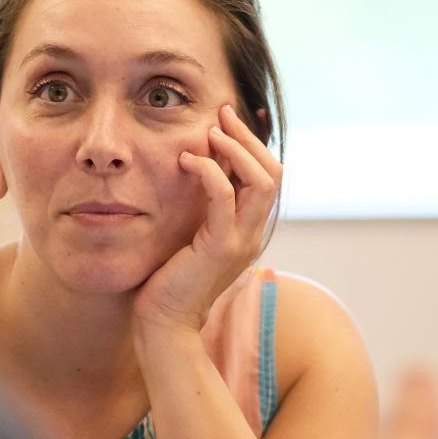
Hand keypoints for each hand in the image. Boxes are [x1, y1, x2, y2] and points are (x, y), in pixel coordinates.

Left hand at [134, 105, 280, 332]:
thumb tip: (193, 169)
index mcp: (248, 230)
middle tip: (222, 113)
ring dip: (236, 149)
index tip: (230, 118)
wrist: (165, 325)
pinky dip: (210, 172)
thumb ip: (199, 208)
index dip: (254, 143)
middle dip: (248, 137)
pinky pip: (225, 198)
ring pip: (261, 181)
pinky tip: (188, 160)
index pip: (268, 176)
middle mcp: (252, 233)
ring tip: (210, 131)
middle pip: (272, 172)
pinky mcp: (219, 247)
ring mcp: (240, 241)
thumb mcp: (189, 236)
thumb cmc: (168, 281)